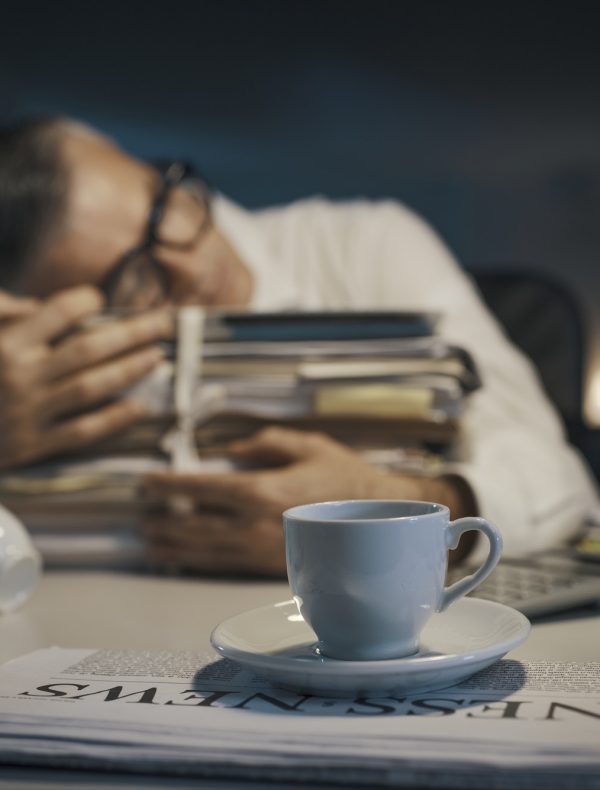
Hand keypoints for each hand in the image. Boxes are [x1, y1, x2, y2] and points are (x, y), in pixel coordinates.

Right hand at [0, 286, 171, 468]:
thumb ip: (2, 314)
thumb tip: (38, 306)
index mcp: (5, 344)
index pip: (58, 312)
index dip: (87, 301)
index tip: (102, 300)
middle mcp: (21, 375)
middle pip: (89, 348)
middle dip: (133, 332)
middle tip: (164, 322)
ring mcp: (30, 412)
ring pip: (92, 387)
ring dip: (130, 370)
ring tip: (158, 357)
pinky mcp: (34, 445)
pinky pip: (82, 431)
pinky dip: (113, 419)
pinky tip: (140, 407)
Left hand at [142, 426, 424, 576]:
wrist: (384, 519)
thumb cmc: (345, 475)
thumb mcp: (307, 444)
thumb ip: (265, 443)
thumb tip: (231, 451)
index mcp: (263, 491)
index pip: (201, 488)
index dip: (169, 485)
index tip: (146, 482)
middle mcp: (257, 525)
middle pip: (195, 527)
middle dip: (165, 522)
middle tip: (142, 516)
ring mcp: (264, 551)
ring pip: (206, 552)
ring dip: (175, 547)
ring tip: (151, 542)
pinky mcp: (273, 568)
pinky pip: (228, 566)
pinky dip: (200, 562)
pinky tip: (186, 559)